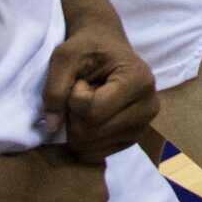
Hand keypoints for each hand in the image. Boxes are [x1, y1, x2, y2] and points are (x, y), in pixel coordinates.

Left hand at [39, 21, 156, 160]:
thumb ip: (54, 87)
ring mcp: (143, 127)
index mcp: (139, 81)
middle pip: (92, 132)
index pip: (94, 111)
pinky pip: (95, 154)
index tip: (80, 81)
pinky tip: (91, 118)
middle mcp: (149, 107)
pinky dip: (83, 140)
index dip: (74, 99)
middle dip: (74, 115)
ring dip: (78, 126)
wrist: (106, 47)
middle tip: (81, 93)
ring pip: (92, 146)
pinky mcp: (132, 139)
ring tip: (88, 102)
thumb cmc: (88, 48)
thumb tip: (52, 126)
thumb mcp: (65, 56)